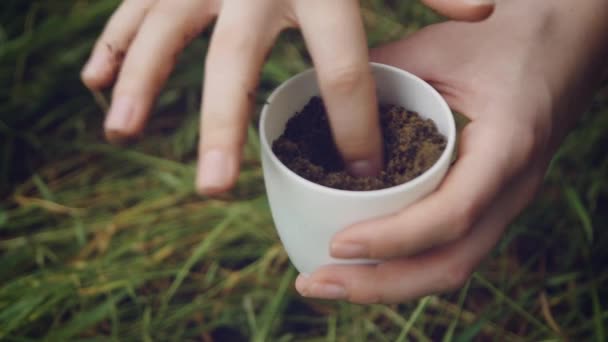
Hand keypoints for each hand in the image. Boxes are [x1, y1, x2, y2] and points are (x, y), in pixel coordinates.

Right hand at [81, 0, 493, 193]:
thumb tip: (485, 8)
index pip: (339, 67)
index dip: (352, 123)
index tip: (358, 171)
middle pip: (234, 65)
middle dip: (223, 129)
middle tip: (215, 192)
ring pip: (162, 34)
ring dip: (139, 84)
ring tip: (121, 133)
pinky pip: (133, 7)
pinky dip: (112, 42)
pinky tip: (94, 82)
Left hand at [295, 0, 607, 302]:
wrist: (565, 42)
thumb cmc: (507, 39)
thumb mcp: (441, 48)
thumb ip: (382, 74)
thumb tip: (317, 97)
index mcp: (505, 148)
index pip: (451, 214)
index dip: (392, 239)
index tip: (338, 245)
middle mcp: (511, 189)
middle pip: (448, 264)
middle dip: (379, 285)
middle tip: (316, 283)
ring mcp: (503, 202)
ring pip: (448, 266)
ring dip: (387, 284)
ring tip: (328, 282)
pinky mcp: (490, 203)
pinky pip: (449, 248)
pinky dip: (404, 264)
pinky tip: (363, 262)